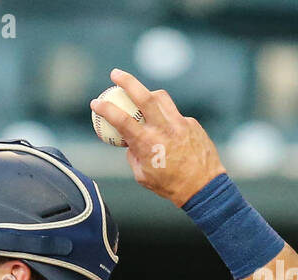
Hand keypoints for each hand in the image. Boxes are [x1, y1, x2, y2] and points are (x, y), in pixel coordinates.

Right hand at [90, 69, 225, 206]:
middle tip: (115, 74)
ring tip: (141, 97)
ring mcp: (179, 123)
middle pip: (144, 96)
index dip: (105, 108)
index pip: (121, 120)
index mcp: (147, 143)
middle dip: (127, 81)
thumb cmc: (169, 185)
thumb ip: (133, 155)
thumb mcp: (142, 175)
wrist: (202, 187)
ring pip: (161, 98)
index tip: (95, 102)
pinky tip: (167, 131)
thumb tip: (129, 142)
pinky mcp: (191, 124)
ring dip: (148, 94)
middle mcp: (163, 129)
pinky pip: (174, 115)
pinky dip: (166, 119)